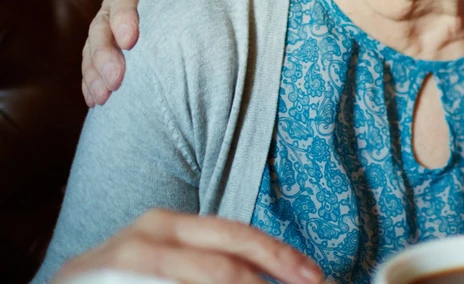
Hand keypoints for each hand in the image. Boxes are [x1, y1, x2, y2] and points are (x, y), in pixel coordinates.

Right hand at [51, 209, 322, 283]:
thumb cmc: (123, 279)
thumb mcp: (172, 262)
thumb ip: (214, 265)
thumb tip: (272, 276)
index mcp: (175, 224)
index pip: (239, 236)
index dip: (282, 256)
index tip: (317, 277)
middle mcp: (154, 230)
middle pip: (227, 255)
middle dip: (274, 268)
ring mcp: (129, 254)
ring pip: (207, 275)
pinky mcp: (108, 274)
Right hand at [82, 0, 205, 106]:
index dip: (124, 18)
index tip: (130, 41)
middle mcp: (114, 2)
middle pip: (101, 27)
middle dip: (105, 55)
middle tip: (116, 81)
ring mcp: (107, 25)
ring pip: (91, 49)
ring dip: (94, 74)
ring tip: (103, 97)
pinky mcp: (106, 45)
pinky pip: (91, 64)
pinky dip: (91, 82)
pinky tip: (96, 101)